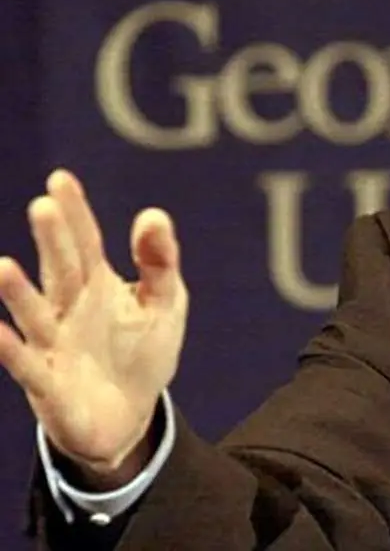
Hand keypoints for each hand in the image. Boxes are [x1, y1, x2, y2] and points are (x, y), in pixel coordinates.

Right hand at [0, 169, 187, 480]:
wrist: (128, 418)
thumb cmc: (142, 352)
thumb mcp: (164, 303)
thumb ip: (160, 262)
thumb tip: (153, 214)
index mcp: (95, 286)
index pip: (84, 242)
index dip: (74, 212)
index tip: (61, 179)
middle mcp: (67, 309)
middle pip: (60, 269)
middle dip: (52, 241)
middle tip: (42, 206)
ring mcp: (53, 345)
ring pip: (32, 314)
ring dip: (16, 293)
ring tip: (0, 266)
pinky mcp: (48, 384)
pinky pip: (25, 365)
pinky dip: (8, 349)